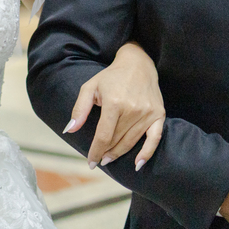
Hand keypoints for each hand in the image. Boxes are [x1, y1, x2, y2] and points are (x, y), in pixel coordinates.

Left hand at [66, 42, 164, 169]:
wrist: (138, 64)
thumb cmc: (111, 77)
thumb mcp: (90, 87)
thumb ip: (79, 109)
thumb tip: (70, 130)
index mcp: (114, 102)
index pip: (103, 136)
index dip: (95, 151)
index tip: (90, 162)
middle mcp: (132, 109)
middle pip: (117, 141)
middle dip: (106, 153)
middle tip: (99, 159)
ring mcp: (147, 113)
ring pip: (131, 142)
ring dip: (119, 153)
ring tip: (109, 158)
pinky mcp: (159, 114)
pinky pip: (154, 139)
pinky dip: (147, 153)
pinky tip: (137, 164)